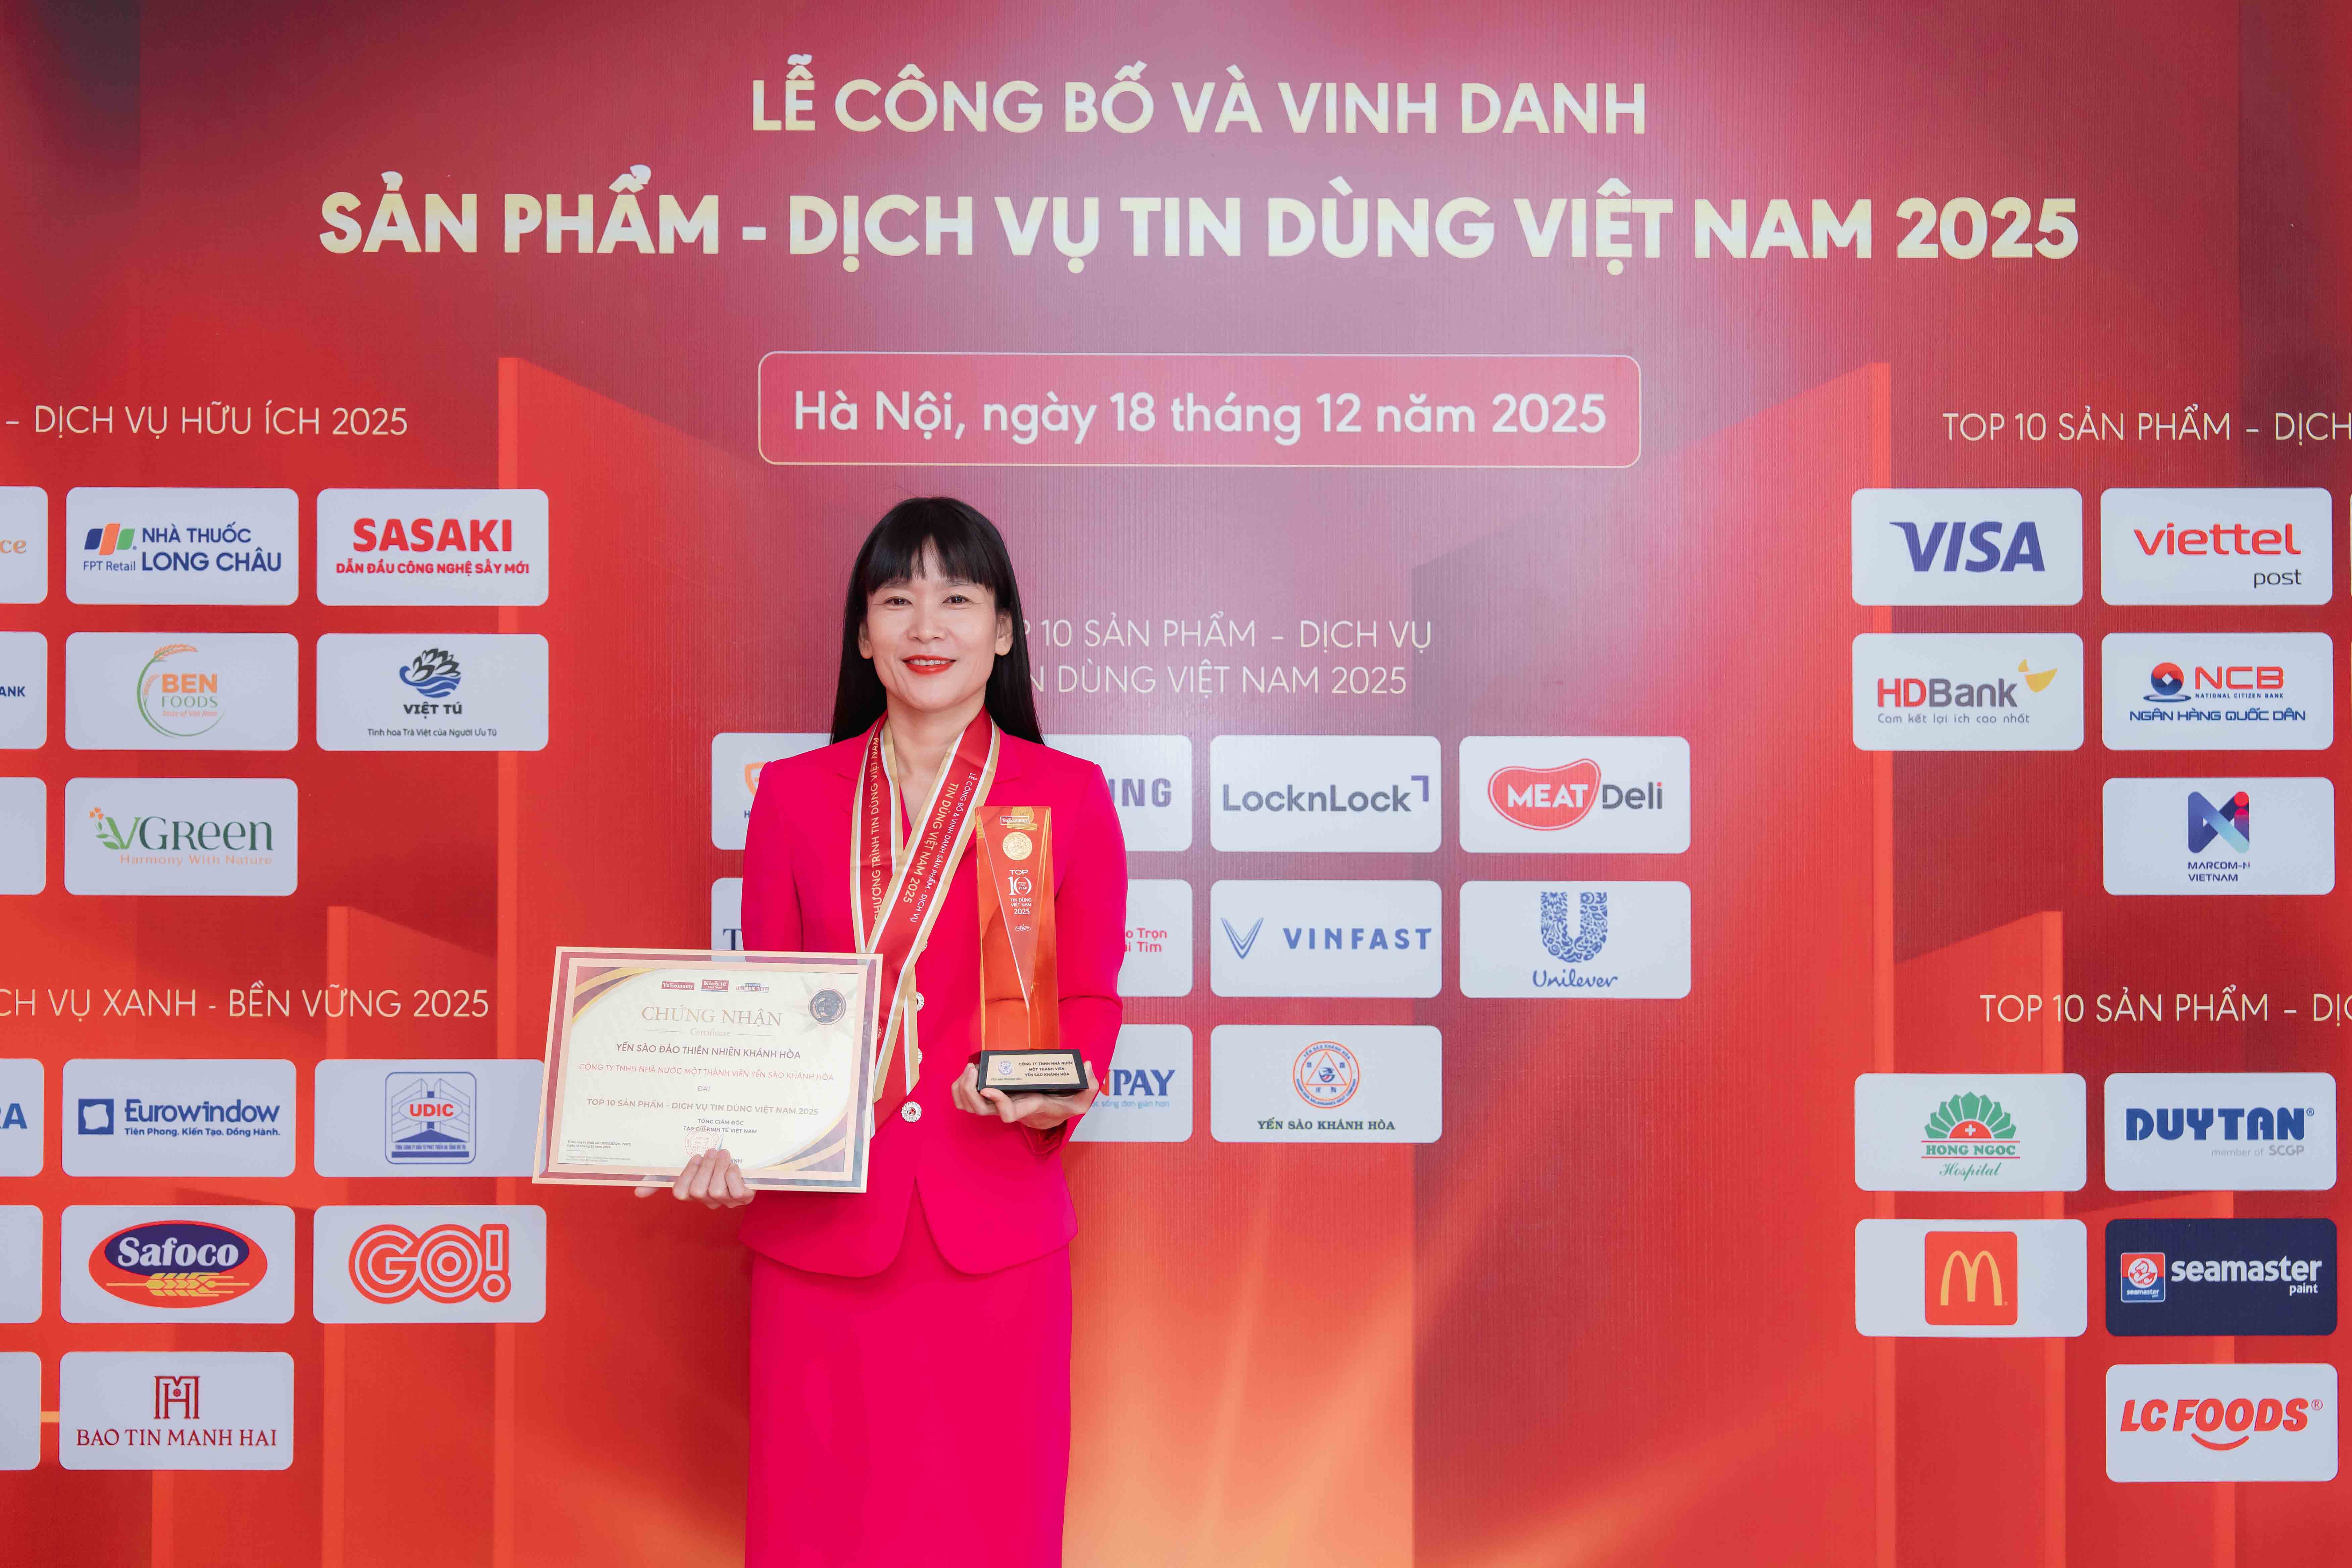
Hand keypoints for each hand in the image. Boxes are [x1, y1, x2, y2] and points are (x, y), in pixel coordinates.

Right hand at [633, 1147, 752, 1207]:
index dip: (687, 1173)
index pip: (680, 1192)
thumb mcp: (688, 1165)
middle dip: (706, 1168)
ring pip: (716, 1191)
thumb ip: (662, 1178)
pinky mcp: (743, 1198)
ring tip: (724, 1155)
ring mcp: (725, 1201)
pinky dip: (735, 1175)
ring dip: (721, 1167)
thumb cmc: (713, 1163)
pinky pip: (736, 1191)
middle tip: (713, 1151)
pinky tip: (735, 1167)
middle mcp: (707, 1201)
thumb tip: (637, 1192)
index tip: (696, 1156)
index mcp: (692, 1193)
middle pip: (698, 1191)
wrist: (744, 1162)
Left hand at [952, 1060, 1099, 1129]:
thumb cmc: (1061, 1105)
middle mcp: (1008, 1109)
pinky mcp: (990, 1100)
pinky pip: (966, 1101)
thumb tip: (1088, 1066)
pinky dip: (960, 1089)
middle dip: (970, 1091)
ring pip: (969, 1107)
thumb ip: (1088, 1086)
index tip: (990, 1088)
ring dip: (962, 1089)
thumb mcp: (1080, 1099)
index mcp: (1026, 1108)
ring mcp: (996, 1106)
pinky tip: (967, 1074)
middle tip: (973, 1069)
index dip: (997, 1103)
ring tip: (969, 1068)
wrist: (1049, 1114)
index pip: (1008, 1114)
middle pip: (979, 1110)